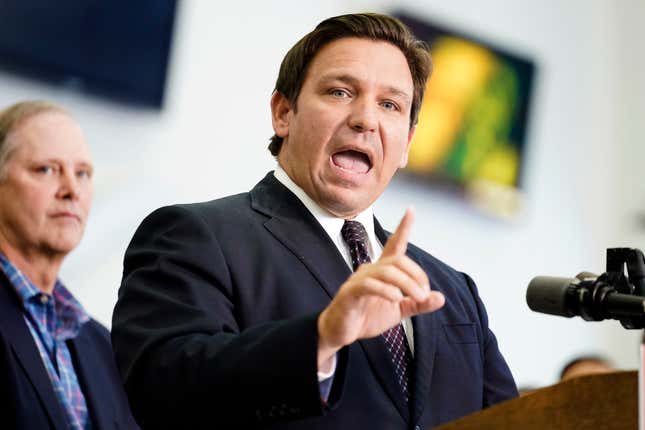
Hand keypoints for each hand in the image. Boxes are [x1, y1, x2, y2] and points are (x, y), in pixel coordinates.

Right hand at [317, 208, 444, 369]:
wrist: (341, 332)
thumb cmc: (367, 317)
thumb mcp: (399, 312)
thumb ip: (418, 304)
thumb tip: (440, 298)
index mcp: (382, 271)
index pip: (394, 245)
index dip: (403, 228)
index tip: (411, 210)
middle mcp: (370, 270)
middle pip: (397, 260)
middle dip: (416, 274)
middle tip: (424, 294)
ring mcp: (359, 280)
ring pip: (386, 271)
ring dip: (407, 284)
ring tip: (417, 298)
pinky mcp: (350, 293)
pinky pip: (369, 285)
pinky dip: (386, 290)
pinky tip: (395, 300)